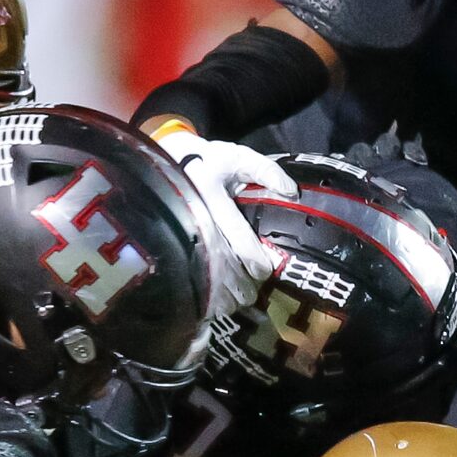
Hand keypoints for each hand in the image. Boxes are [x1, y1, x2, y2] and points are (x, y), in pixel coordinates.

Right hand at [152, 127, 296, 318]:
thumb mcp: (236, 156)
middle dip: (241, 283)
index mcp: (209, 190)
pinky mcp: (170, 244)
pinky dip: (205, 295)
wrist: (165, 160)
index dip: (253, 256)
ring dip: (224, 293)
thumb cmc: (206, 160)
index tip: (265, 269)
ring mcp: (177, 231)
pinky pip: (187, 277)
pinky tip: (217, 300)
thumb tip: (291, 191)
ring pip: (204, 274)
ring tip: (239, 296)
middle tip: (254, 290)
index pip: (235, 232)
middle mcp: (192, 213)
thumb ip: (266, 171)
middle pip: (220, 261)